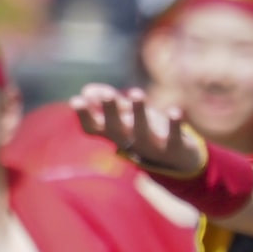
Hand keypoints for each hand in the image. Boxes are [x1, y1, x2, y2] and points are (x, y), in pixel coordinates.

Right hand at [71, 84, 204, 175]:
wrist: (176, 161)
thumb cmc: (145, 134)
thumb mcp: (126, 117)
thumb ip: (109, 103)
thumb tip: (86, 90)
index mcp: (114, 135)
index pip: (93, 127)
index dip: (84, 115)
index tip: (75, 101)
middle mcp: (128, 141)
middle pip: (116, 128)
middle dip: (111, 112)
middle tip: (107, 95)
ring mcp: (151, 145)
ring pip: (142, 130)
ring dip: (139, 113)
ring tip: (136, 93)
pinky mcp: (174, 146)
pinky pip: (174, 136)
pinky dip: (174, 124)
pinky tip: (175, 110)